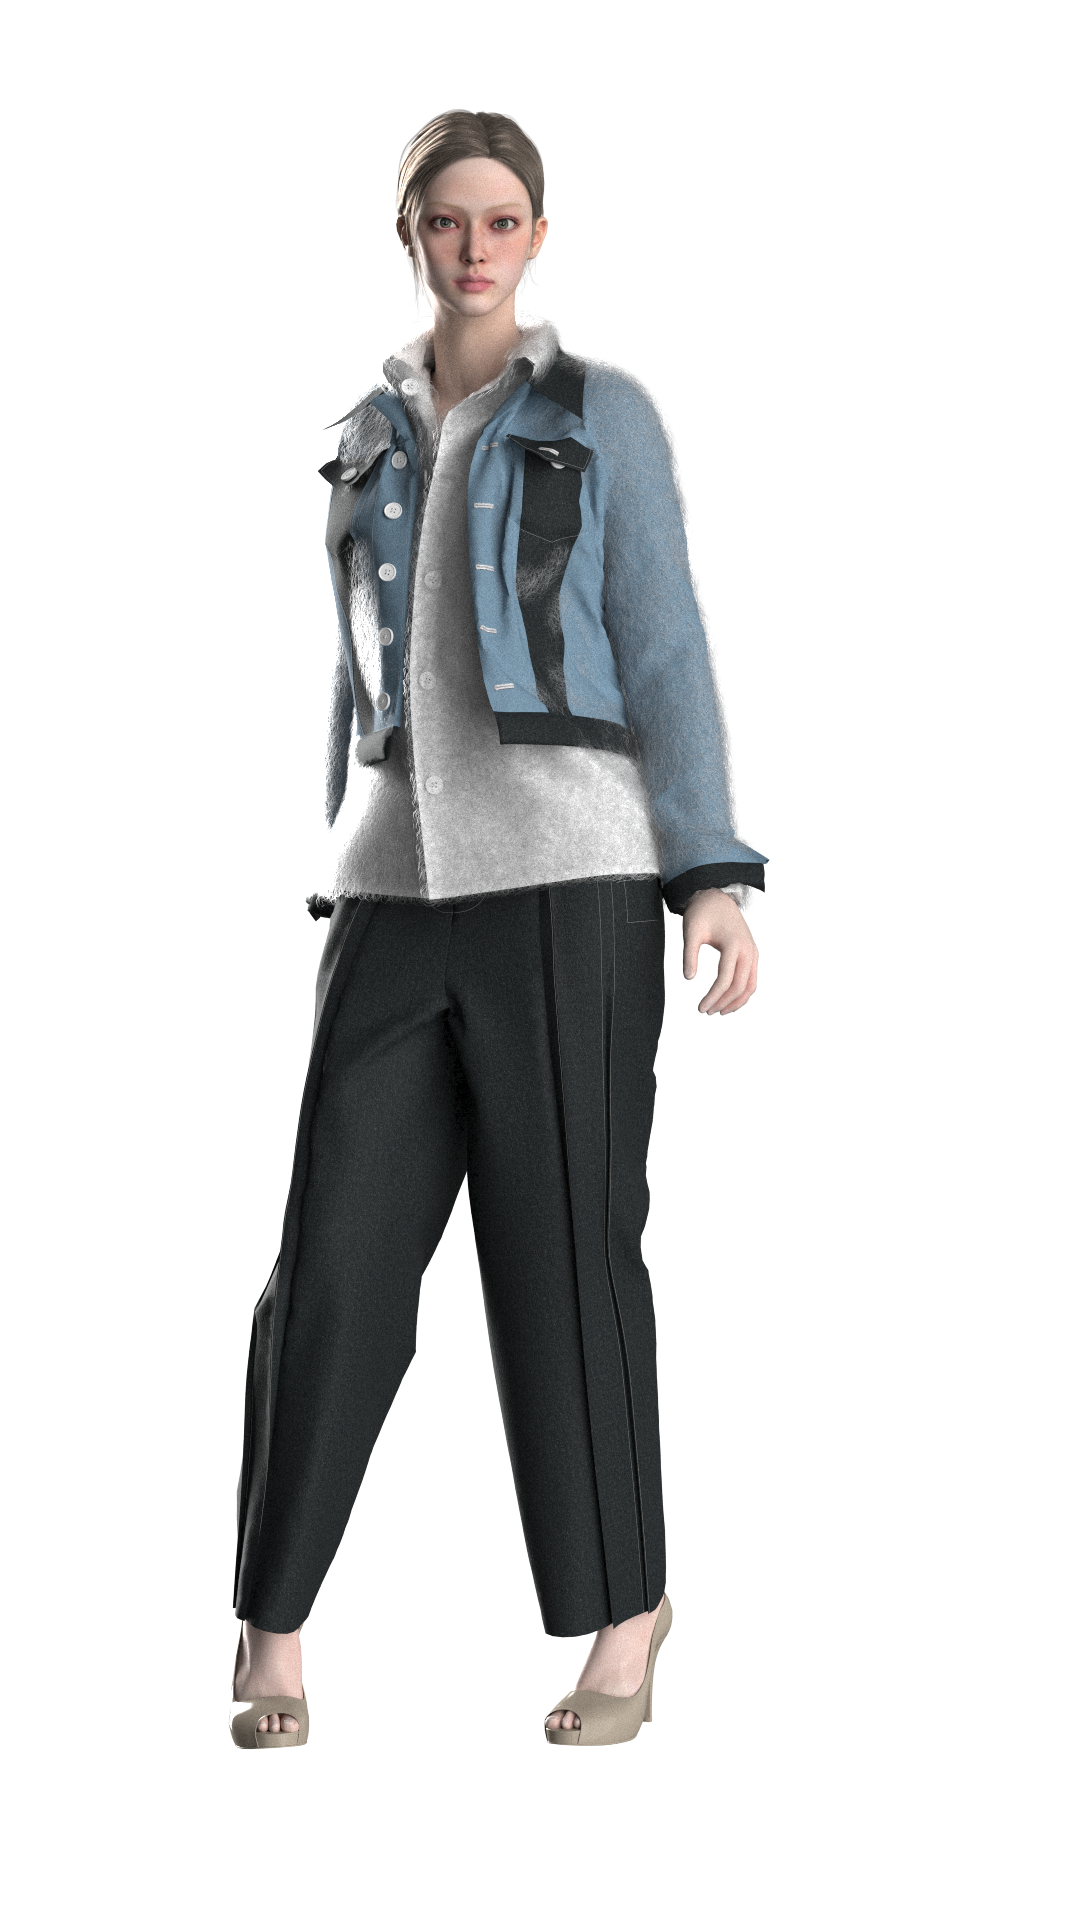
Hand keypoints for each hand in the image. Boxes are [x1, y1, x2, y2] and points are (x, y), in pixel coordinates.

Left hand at [682, 888, 759, 1015]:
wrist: (717, 898)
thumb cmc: (702, 913)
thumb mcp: (691, 932)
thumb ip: (689, 955)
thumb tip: (688, 978)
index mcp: (734, 945)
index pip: (725, 980)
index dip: (712, 997)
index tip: (700, 1008)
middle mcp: (748, 950)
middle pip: (739, 986)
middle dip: (723, 1002)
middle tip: (706, 1012)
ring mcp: (753, 952)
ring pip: (750, 986)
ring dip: (736, 1002)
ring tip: (719, 1011)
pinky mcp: (753, 954)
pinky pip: (752, 979)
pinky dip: (743, 993)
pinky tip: (730, 1000)